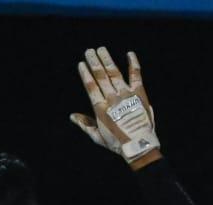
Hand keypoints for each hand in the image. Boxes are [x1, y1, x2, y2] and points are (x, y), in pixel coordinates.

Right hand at [70, 47, 160, 166]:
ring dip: (107, 60)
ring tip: (101, 49)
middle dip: (94, 62)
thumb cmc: (118, 144)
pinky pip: (135, 75)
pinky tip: (129, 53)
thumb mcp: (97, 137)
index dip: (85, 74)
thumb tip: (72, 116)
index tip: (81, 64)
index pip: (90, 86)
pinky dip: (133, 64)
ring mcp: (126, 95)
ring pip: (114, 73)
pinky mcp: (139, 94)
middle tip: (89, 51)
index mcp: (100, 108)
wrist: (139, 146)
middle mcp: (112, 98)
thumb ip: (85, 124)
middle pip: (101, 76)